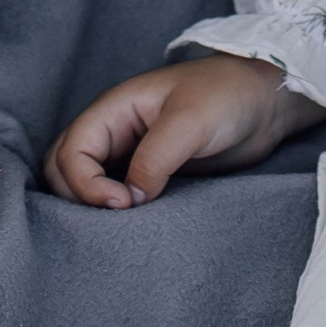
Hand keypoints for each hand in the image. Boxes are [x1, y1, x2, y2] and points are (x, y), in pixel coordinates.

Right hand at [44, 52, 322, 206]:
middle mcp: (113, 131)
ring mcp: (128, 153)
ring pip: (81, 183)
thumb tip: (128, 201)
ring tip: (118, 230)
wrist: (263, 102)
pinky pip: (113, 194)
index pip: (71, 151)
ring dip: (88, 207)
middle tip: (114, 221)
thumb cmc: (226, 96)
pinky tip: (130, 230)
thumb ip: (155, 158)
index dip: (85, 184)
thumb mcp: (190, 122)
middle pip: (62, 168)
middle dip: (75, 198)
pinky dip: (109, 213)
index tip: (123, 205)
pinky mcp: (148, 174)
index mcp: (113, 109)